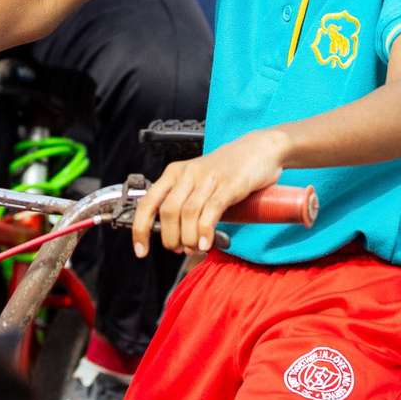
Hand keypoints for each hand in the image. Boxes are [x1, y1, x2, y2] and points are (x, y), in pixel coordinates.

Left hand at [134, 131, 286, 255]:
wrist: (259, 149)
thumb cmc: (228, 171)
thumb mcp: (198, 183)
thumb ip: (186, 206)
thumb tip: (178, 242)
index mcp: (174, 173)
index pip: (148, 203)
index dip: (141, 229)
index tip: (142, 251)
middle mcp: (187, 173)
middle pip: (168, 212)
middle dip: (171, 238)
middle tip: (181, 248)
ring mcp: (208, 178)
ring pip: (188, 214)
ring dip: (189, 238)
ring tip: (196, 247)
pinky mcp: (229, 184)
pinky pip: (211, 211)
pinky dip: (205, 231)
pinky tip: (206, 243)